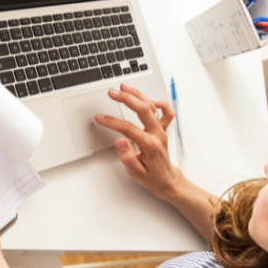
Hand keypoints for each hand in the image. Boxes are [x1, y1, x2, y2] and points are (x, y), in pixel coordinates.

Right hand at [94, 83, 180, 201]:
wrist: (167, 181)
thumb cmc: (152, 178)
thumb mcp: (136, 173)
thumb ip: (128, 157)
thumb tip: (120, 142)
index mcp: (150, 145)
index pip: (128, 128)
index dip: (112, 121)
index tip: (100, 117)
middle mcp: (157, 134)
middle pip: (143, 109)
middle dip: (126, 98)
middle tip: (112, 93)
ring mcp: (161, 130)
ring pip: (152, 106)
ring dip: (138, 94)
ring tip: (124, 87)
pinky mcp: (162, 129)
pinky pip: (166, 113)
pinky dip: (160, 103)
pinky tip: (150, 99)